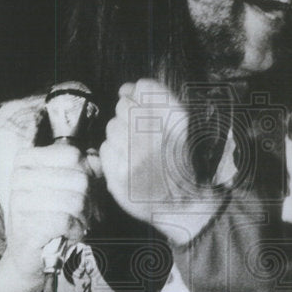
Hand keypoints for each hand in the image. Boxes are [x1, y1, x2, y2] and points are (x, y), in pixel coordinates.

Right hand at [0, 145, 97, 291]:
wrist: (29, 253)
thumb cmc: (49, 216)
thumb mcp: (65, 186)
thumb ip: (82, 168)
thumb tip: (96, 158)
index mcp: (27, 159)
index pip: (73, 155)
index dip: (90, 174)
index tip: (89, 191)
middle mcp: (20, 176)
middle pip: (79, 178)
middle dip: (91, 200)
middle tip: (87, 213)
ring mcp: (20, 201)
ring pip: (75, 200)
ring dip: (85, 216)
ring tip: (79, 223)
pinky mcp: (26, 226)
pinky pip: (66, 220)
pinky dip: (77, 230)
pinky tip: (72, 234)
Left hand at [99, 79, 222, 243]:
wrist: (185, 204)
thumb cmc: (182, 162)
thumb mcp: (183, 127)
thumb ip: (157, 102)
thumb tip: (124, 89)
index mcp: (176, 118)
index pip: (144, 87)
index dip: (138, 93)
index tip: (139, 102)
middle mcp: (156, 134)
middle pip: (124, 105)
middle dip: (129, 117)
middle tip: (140, 136)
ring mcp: (136, 154)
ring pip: (112, 127)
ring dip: (121, 136)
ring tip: (137, 152)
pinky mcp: (120, 173)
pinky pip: (106, 149)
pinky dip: (114, 155)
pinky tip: (130, 164)